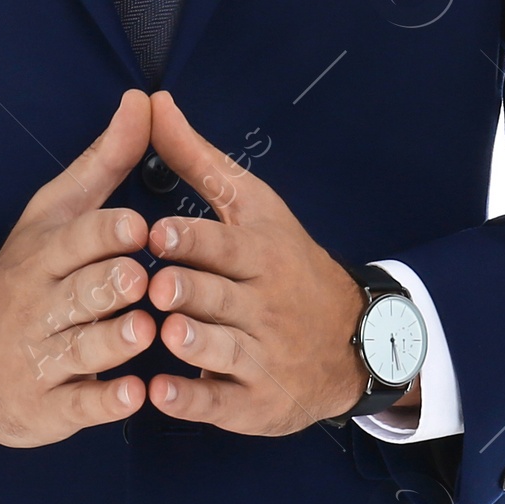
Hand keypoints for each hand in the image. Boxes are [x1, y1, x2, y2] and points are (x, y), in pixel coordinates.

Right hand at [0, 89, 156, 445]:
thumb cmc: (27, 271)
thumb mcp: (56, 212)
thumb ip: (106, 161)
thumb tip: (143, 100)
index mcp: (47, 254)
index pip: (77, 239)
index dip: (108, 233)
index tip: (140, 226)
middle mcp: (42, 305)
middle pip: (80, 293)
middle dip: (111, 286)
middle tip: (143, 281)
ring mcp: (43, 359)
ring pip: (81, 349)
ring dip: (114, 341)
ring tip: (143, 331)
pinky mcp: (50, 408)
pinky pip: (80, 406)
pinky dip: (107, 402)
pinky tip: (136, 395)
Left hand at [142, 90, 373, 432]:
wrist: (351, 338)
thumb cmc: (284, 259)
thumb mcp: (250, 204)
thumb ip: (196, 159)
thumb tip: (153, 102)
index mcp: (259, 251)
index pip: (224, 244)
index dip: (191, 240)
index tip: (158, 233)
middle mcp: (263, 302)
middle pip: (220, 295)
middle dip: (189, 291)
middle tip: (157, 287)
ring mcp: (262, 354)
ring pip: (223, 348)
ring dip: (194, 343)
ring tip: (166, 334)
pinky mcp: (255, 401)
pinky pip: (221, 401)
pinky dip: (192, 398)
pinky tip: (160, 395)